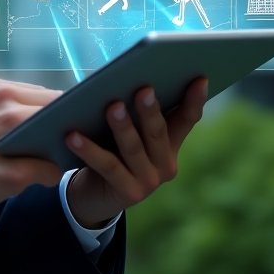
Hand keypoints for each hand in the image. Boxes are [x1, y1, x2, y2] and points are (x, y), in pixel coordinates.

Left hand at [0, 78, 64, 208]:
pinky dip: (16, 105)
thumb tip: (62, 161)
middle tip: (55, 139)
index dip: (71, 121)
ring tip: (35, 134)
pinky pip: (8, 92)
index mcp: (12, 113)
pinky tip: (13, 126)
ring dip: (34, 109)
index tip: (76, 135)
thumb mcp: (11, 182)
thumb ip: (45, 169)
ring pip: (27, 92)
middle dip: (54, 116)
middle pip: (45, 96)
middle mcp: (0, 91)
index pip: (58, 106)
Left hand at [64, 78, 206, 227]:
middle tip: (144, 89)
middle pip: (158, 131)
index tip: (200, 78)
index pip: (186, 119)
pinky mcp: (129, 193)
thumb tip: (118, 78)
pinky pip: (106, 165)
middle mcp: (166, 163)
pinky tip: (73, 135)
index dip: (194, 100)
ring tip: (112, 106)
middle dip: (151, 110)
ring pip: (133, 148)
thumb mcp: (125, 132)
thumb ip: (130, 112)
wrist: (96, 196)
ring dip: (122, 127)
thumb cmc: (111, 150)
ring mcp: (149, 181)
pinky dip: (89, 150)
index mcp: (169, 144)